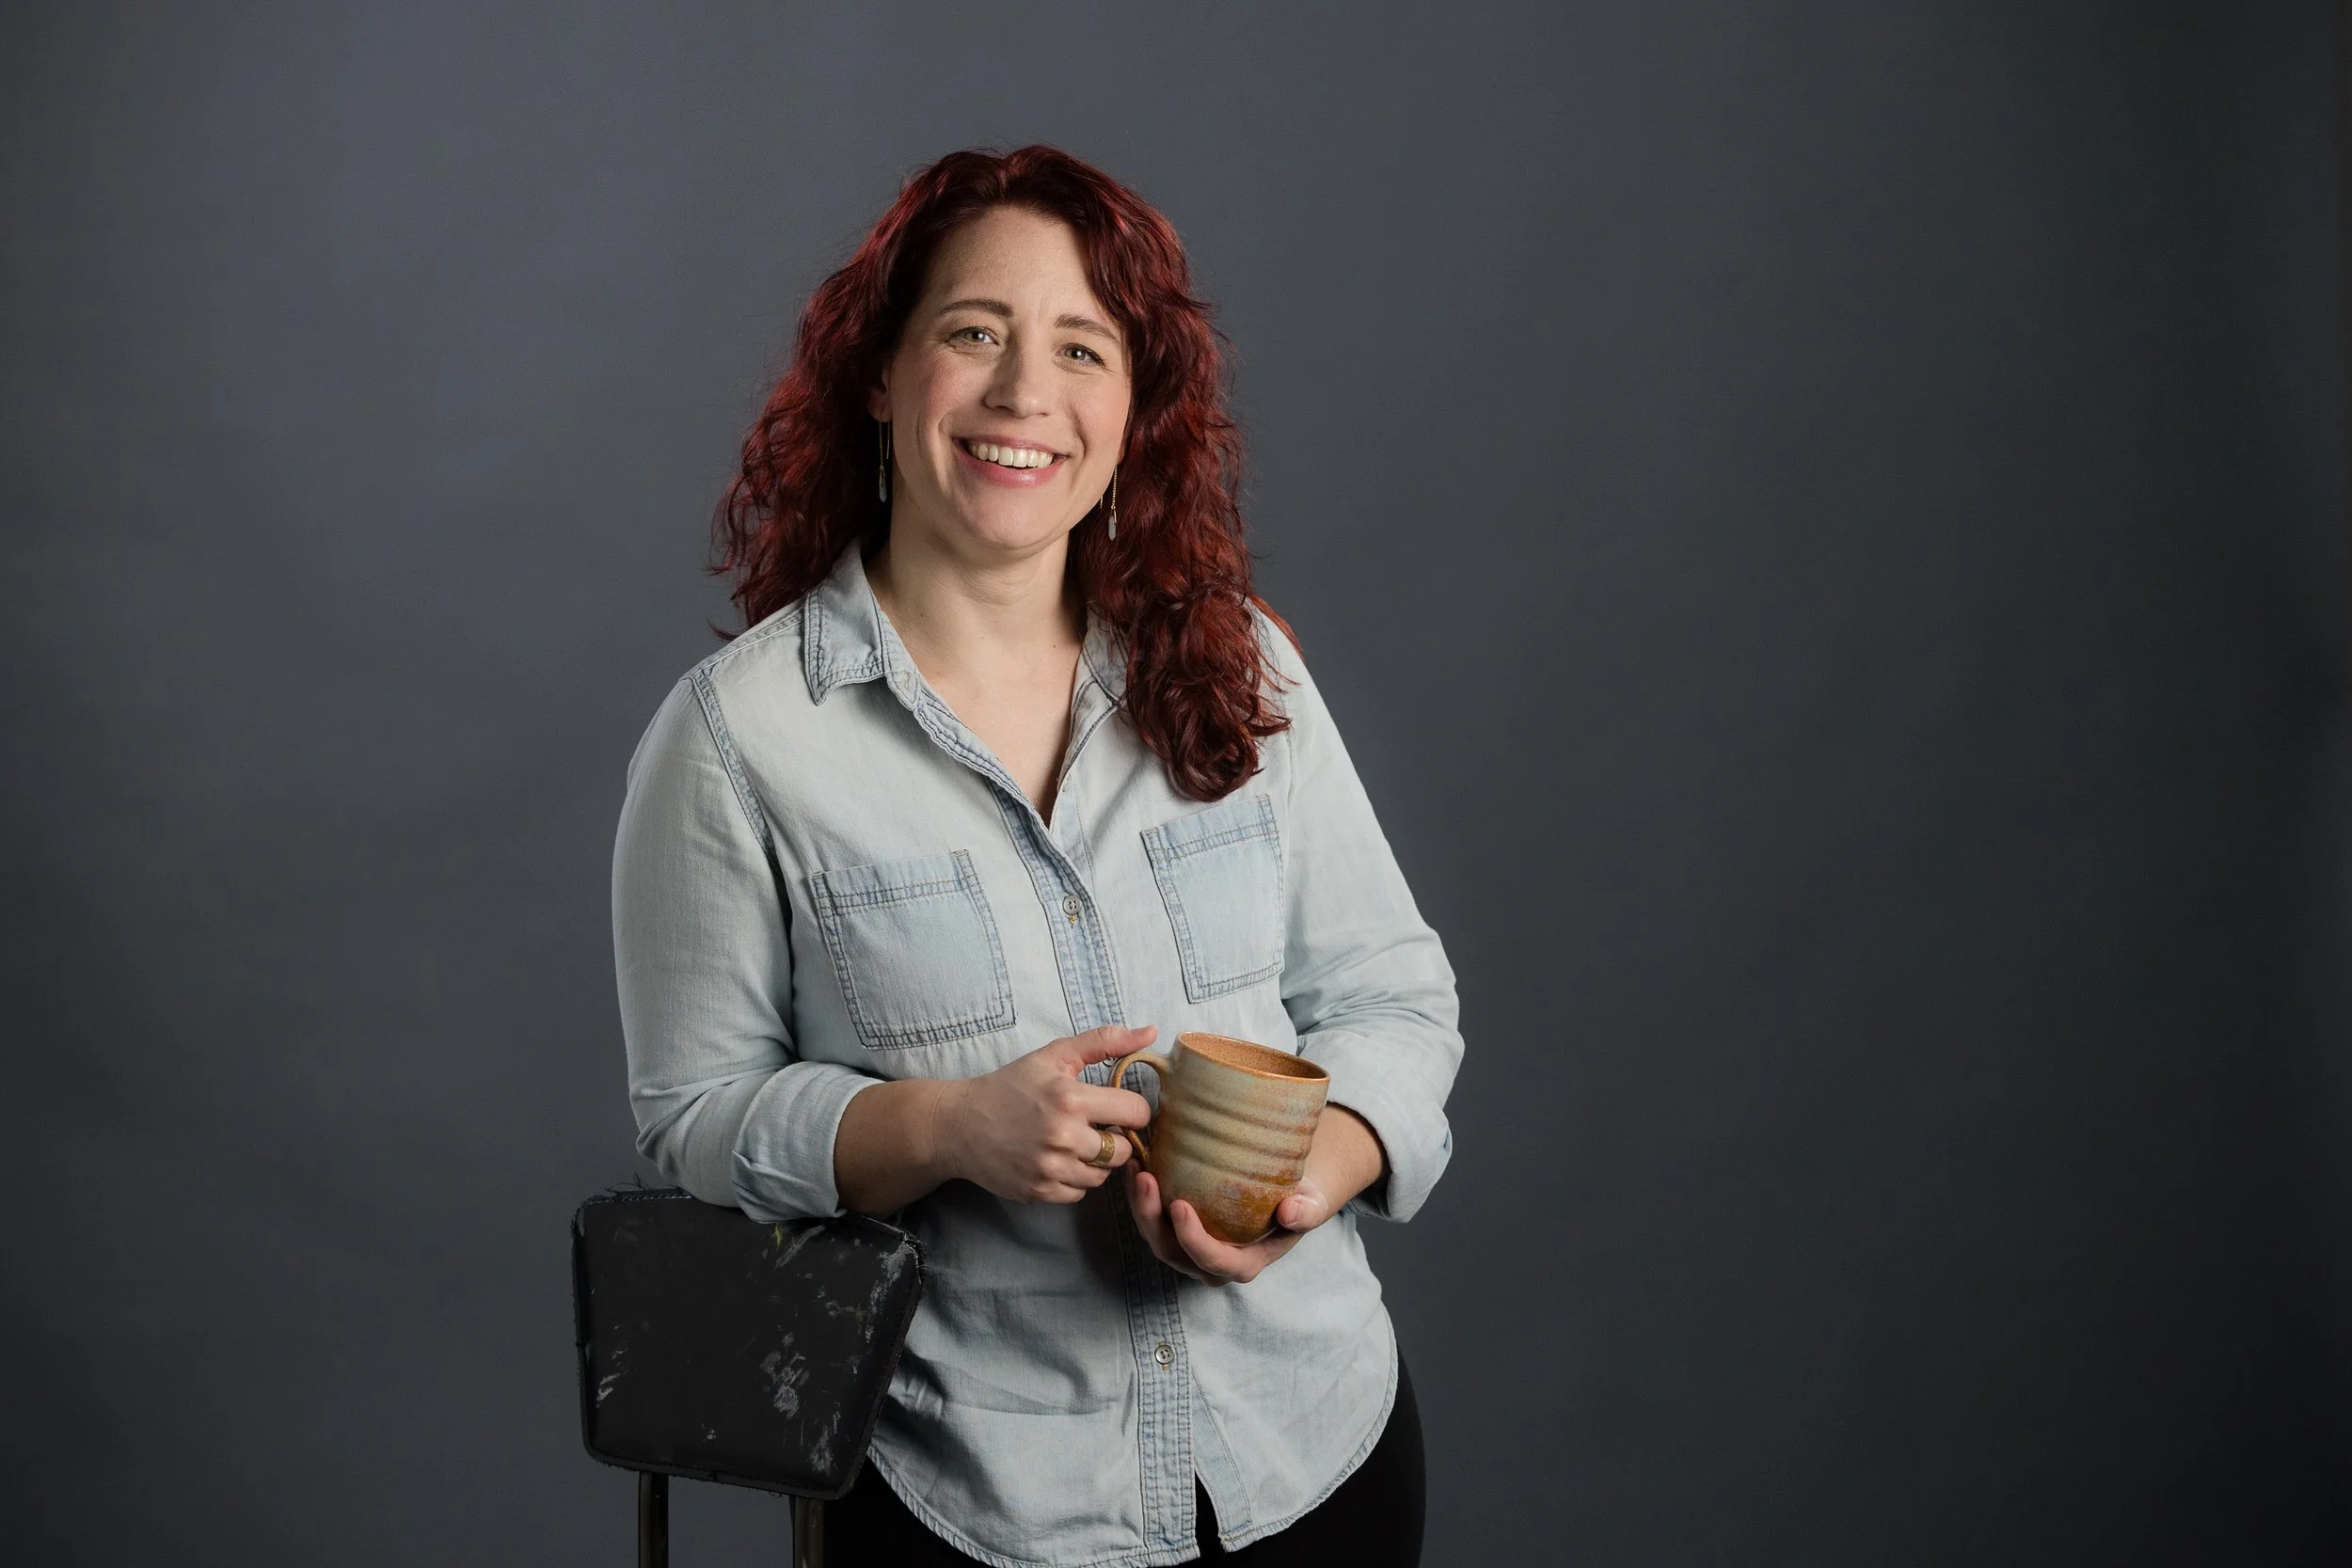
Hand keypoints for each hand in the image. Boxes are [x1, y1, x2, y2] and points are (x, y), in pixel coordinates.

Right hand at [934, 1025, 1155, 1203]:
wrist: (959, 1125)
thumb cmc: (1010, 1086)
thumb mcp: (1054, 1055)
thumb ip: (1104, 1042)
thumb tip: (1151, 1032)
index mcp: (1071, 1098)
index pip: (1136, 1112)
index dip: (1133, 1109)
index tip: (1118, 1108)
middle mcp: (1064, 1137)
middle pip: (1124, 1150)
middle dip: (1115, 1138)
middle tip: (1094, 1127)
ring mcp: (1051, 1168)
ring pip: (1103, 1175)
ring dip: (1096, 1161)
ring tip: (1074, 1143)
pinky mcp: (1040, 1192)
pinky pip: (1080, 1193)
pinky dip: (1075, 1179)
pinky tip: (1058, 1160)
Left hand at [1125, 1166, 1335, 1285]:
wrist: (1289, 1194)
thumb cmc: (1301, 1200)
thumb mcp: (1314, 1203)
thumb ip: (1308, 1212)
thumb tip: (1292, 1212)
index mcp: (1243, 1263)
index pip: (1213, 1260)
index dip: (1192, 1239)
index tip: (1179, 1206)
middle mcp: (1210, 1262)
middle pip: (1171, 1251)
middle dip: (1151, 1218)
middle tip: (1146, 1179)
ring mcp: (1189, 1247)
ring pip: (1154, 1236)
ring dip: (1139, 1205)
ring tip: (1135, 1168)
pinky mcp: (1177, 1229)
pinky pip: (1151, 1218)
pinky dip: (1139, 1195)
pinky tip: (1135, 1164)